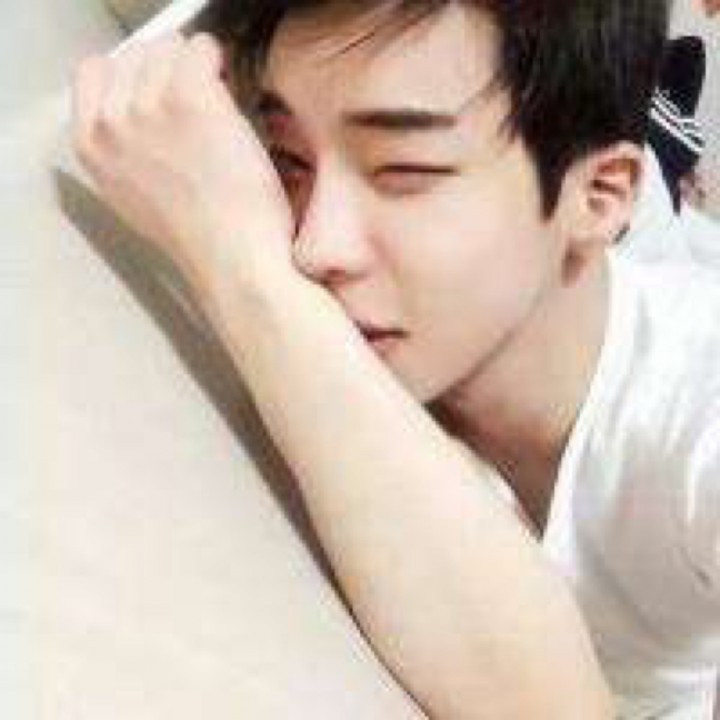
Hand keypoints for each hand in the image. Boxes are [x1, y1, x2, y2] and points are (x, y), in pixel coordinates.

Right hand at [71, 31, 294, 285]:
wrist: (233, 260)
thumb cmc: (200, 239)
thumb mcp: (138, 197)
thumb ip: (127, 151)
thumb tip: (144, 117)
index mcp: (92, 147)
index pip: (95, 72)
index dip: (133, 76)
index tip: (159, 91)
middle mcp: (111, 123)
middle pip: (136, 55)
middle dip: (169, 71)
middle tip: (198, 105)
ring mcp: (146, 108)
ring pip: (171, 48)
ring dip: (197, 67)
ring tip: (216, 107)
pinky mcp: (188, 99)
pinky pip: (201, 50)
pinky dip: (217, 63)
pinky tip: (228, 91)